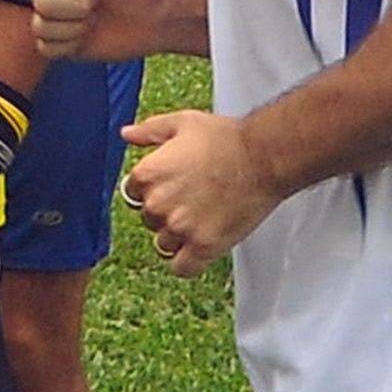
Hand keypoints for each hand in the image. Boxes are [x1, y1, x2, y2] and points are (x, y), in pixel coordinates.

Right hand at [27, 0, 174, 61]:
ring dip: (74, 26)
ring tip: (94, 19)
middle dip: (76, 5)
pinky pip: (46, 48)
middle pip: (40, 2)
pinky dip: (69, 43)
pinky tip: (87, 35)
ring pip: (42, 26)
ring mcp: (56, 19)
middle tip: (98, 1)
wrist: (157, 17)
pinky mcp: (61, 44)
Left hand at [121, 106, 280, 273]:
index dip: (154, 189)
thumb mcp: (182, 123)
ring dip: (179, 236)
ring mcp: (180, 228)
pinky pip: (182, 267)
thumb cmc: (226, 138)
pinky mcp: (203, 247)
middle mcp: (157, 204)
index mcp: (147, 174)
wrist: (263, 156)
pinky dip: (188, 262)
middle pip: (149, 219)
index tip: (173, 186)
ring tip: (203, 218)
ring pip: (165, 244)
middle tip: (193, 199)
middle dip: (167, 212)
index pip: (134, 193)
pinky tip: (199, 248)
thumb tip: (128, 134)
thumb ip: (149, 130)